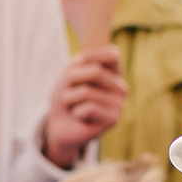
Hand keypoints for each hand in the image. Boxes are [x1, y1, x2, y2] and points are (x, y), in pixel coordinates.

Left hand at [40, 47, 127, 167]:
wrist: (60, 126)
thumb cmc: (66, 98)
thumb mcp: (68, 75)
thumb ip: (79, 65)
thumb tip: (95, 70)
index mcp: (113, 73)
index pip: (113, 55)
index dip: (92, 55)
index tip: (75, 62)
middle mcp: (121, 87)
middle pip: (96, 72)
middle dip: (72, 80)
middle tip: (68, 92)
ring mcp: (120, 104)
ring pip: (87, 92)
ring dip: (70, 98)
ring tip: (72, 106)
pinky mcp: (114, 119)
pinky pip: (88, 108)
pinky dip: (76, 112)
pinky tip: (79, 117)